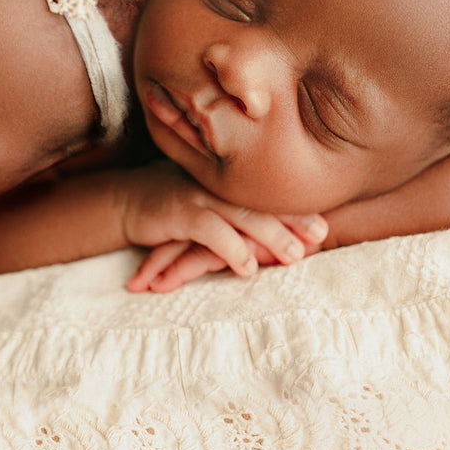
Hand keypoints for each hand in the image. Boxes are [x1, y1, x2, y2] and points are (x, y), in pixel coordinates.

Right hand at [118, 163, 325, 281]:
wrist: (125, 201)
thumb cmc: (172, 207)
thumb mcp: (207, 205)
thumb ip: (236, 216)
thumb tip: (275, 238)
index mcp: (227, 182)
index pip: (267, 194)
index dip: (296, 208)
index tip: (324, 225)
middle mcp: (216, 184)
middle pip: (262, 201)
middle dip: (293, 219)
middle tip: (321, 237)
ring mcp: (198, 196)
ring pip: (242, 215)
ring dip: (271, 236)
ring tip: (295, 256)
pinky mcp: (179, 213)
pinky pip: (210, 231)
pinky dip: (231, 249)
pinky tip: (248, 267)